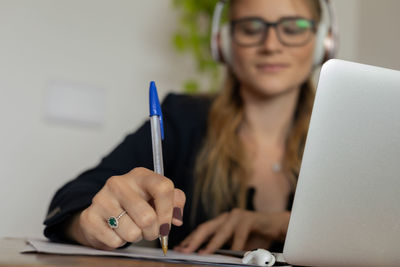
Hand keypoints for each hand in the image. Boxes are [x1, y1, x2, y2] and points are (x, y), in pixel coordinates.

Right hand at [65, 167, 185, 249]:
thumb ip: (175, 201)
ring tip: (131, 228)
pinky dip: (119, 242)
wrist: (104, 213)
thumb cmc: (136, 204)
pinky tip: (116, 231)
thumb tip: (176, 219)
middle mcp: (119, 183)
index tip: (167, 223)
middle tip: (149, 230)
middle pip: (148, 217)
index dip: (169, 211)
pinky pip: (115, 241)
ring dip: (136, 237)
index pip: (163, 187)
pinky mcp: (90, 217)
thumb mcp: (157, 197)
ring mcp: (102, 199)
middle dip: (153, 231)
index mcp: (140, 175)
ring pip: (132, 233)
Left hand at [174, 209, 289, 253]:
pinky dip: (236, 245)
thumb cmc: (254, 237)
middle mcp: (225, 217)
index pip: (201, 231)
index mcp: (220, 223)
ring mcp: (236, 216)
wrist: (275, 227)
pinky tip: (233, 253)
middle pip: (205, 228)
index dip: (190, 240)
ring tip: (203, 253)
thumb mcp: (236, 245)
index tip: (179, 250)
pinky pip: (240, 234)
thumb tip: (206, 258)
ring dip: (211, 244)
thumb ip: (223, 249)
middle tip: (184, 251)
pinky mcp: (248, 218)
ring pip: (221, 231)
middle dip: (193, 240)